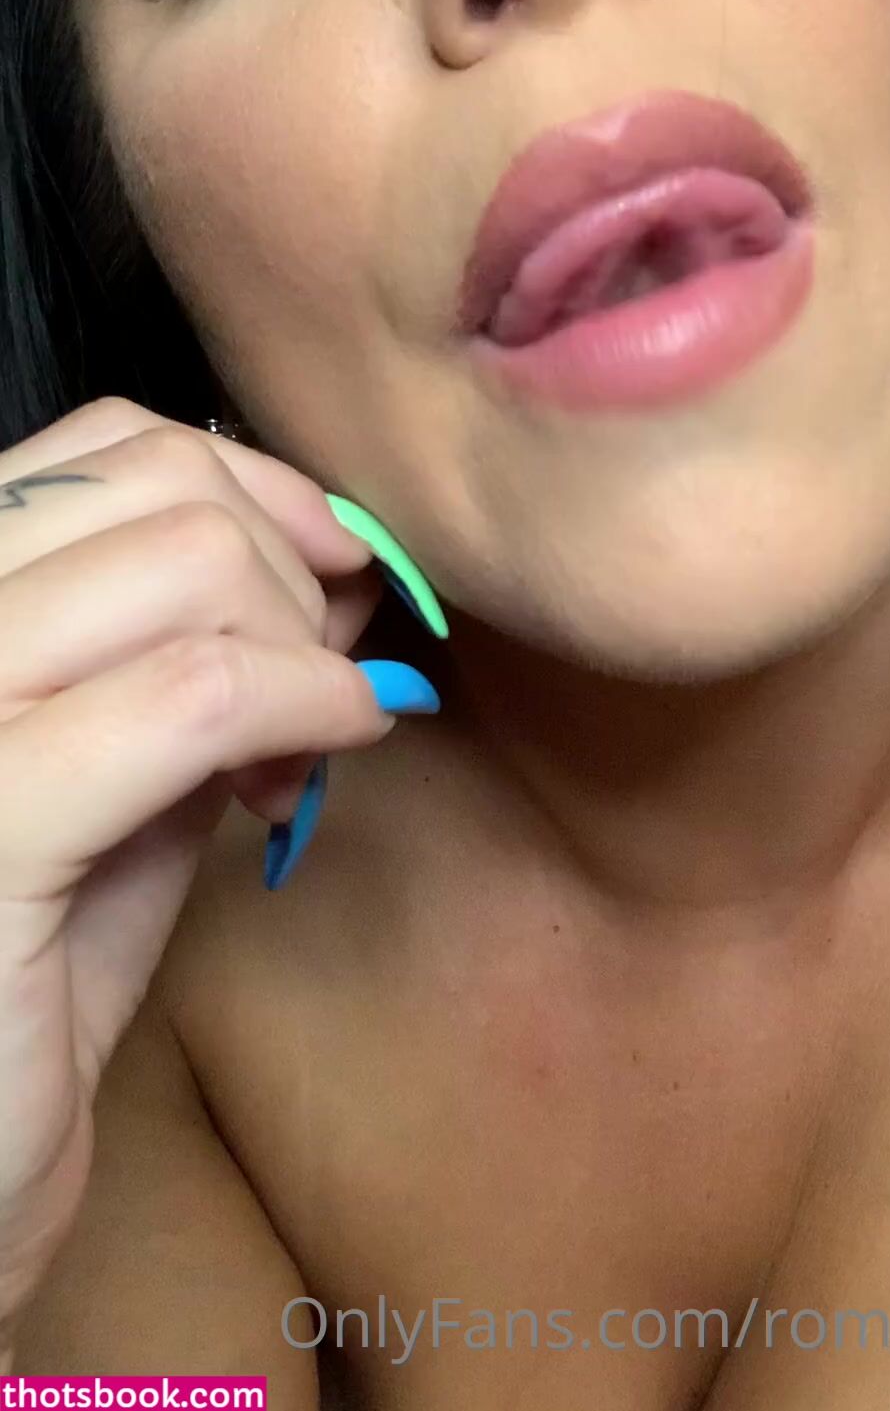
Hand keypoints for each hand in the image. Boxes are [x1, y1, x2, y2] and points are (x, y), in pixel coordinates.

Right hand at [0, 397, 398, 1338]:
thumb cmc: (23, 971)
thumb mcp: (113, 773)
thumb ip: (196, 652)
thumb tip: (338, 556)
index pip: (113, 440)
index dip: (260, 488)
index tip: (330, 574)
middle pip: (169, 484)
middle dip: (292, 570)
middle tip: (323, 683)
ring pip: (191, 562)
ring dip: (301, 644)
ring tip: (304, 746)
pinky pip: (197, 694)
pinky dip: (304, 703)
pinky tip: (328, 752)